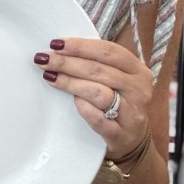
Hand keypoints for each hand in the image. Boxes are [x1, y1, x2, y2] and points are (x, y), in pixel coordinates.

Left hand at [33, 38, 152, 158]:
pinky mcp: (121, 134)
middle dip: (68, 63)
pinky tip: (71, 101)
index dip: (81, 46)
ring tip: (50, 77)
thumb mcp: (116, 78)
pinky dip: (82, 107)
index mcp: (137, 70)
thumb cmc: (118, 101)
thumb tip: (61, 48)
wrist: (132, 139)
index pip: (109, 51)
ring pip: (98, 92)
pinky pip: (97, 118)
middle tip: (45, 60)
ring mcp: (132, 113)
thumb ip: (97, 63)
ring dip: (70, 83)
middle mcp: (138, 89)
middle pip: (99, 70)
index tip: (56, 44)